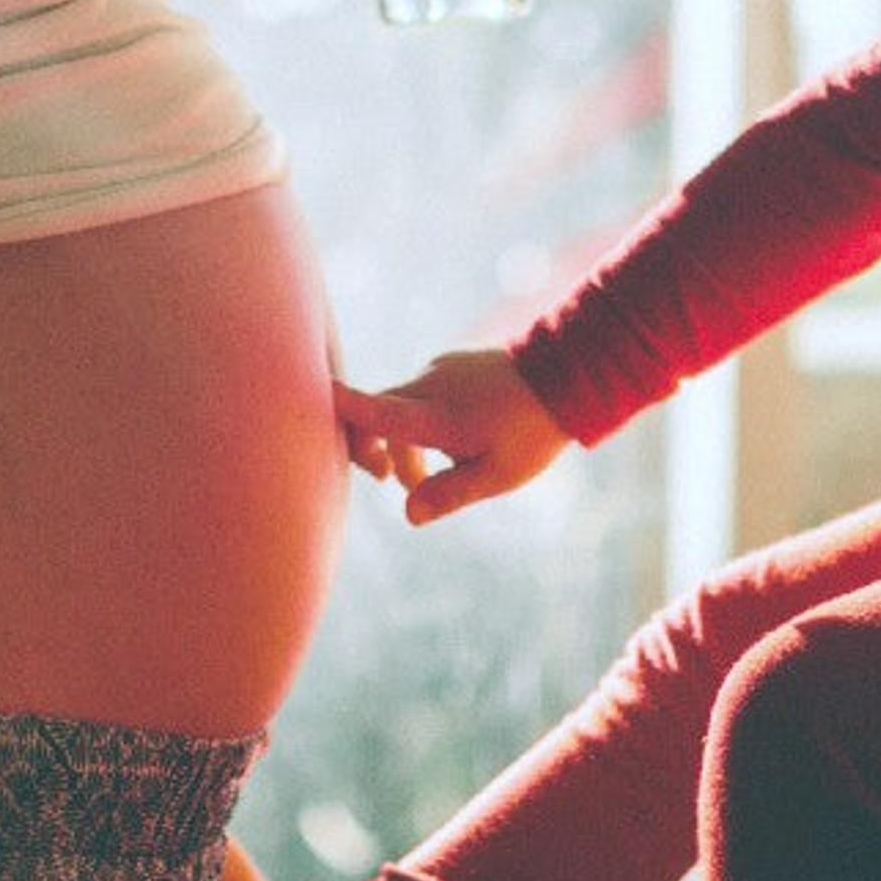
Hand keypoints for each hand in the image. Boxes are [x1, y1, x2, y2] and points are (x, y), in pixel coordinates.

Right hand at [336, 349, 570, 523]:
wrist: (567, 377)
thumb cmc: (531, 433)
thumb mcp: (496, 476)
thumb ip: (450, 494)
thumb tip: (409, 514)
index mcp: (435, 417)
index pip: (376, 411)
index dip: (342, 408)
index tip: (313, 401)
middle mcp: (429, 387)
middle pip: (379, 415)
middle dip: (377, 450)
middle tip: (403, 483)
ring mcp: (439, 372)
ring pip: (402, 407)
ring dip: (409, 441)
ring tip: (440, 472)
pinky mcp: (450, 366)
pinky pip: (422, 394)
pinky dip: (425, 421)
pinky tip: (460, 437)